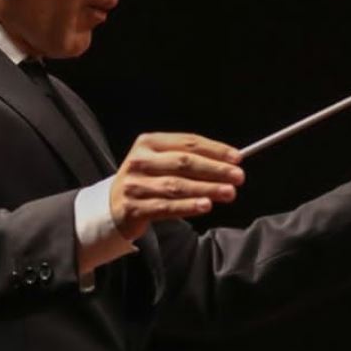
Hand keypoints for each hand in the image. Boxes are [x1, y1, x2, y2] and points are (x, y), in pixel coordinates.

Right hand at [109, 133, 244, 241]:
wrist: (113, 206)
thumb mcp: (159, 162)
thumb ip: (188, 159)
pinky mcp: (134, 208)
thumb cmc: (146, 180)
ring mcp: (135, 185)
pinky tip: (205, 206)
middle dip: (214, 169)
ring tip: (228, 192)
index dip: (215, 149)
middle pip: (183, 162)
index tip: (237, 158)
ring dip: (206, 189)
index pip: (187, 142)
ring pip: (177, 185)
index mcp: (148, 143)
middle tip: (238, 177)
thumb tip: (228, 163)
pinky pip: (166, 206)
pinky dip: (188, 206)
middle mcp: (140, 161)